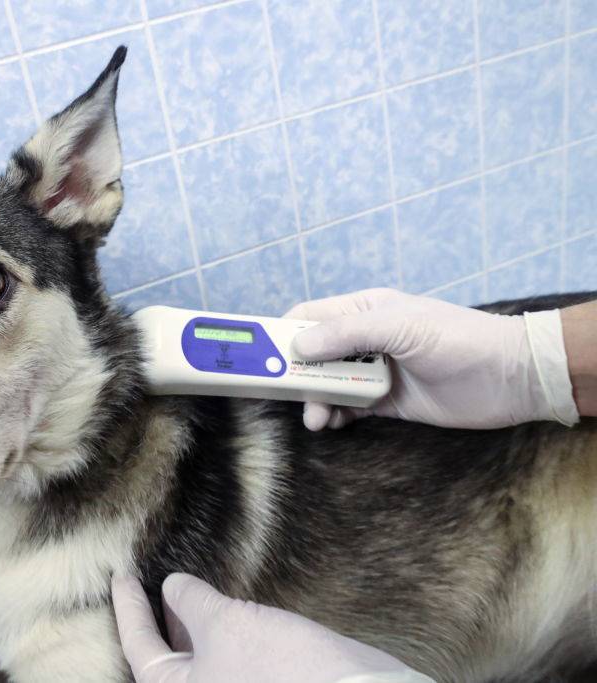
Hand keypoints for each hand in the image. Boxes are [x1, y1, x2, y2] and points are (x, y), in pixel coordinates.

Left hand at [112, 573, 431, 682]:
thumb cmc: (281, 668)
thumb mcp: (225, 624)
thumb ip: (191, 602)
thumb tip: (173, 586)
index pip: (139, 646)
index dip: (128, 606)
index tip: (119, 575)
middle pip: (165, 656)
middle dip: (157, 616)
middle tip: (147, 578)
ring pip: (196, 658)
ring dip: (188, 622)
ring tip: (182, 585)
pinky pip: (223, 660)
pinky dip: (217, 631)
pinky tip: (223, 605)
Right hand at [285, 288, 578, 430]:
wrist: (511, 377)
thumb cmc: (458, 339)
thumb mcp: (399, 328)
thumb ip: (346, 335)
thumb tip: (297, 347)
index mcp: (363, 311)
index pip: (309, 317)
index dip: (281, 334)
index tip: (257, 356)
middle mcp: (363, 340)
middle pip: (312, 355)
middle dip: (295, 374)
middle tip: (283, 394)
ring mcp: (374, 371)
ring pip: (327, 385)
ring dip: (315, 400)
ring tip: (317, 419)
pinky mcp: (386, 402)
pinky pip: (348, 408)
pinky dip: (335, 415)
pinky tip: (332, 424)